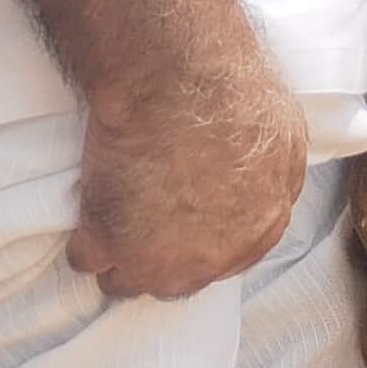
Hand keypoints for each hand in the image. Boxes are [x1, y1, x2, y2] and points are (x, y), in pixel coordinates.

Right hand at [69, 42, 308, 299]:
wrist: (182, 85)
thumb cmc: (237, 98)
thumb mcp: (284, 141)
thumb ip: (272, 180)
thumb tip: (259, 190)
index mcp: (258, 230)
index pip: (227, 263)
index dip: (200, 245)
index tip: (182, 230)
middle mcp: (210, 258)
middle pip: (177, 281)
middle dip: (160, 257)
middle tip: (143, 223)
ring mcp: (156, 258)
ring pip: (126, 281)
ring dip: (118, 256)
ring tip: (110, 223)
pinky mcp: (107, 242)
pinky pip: (85, 260)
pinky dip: (82, 238)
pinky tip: (86, 213)